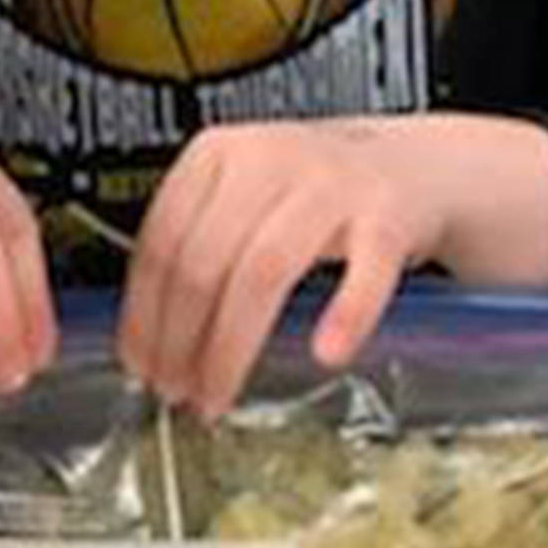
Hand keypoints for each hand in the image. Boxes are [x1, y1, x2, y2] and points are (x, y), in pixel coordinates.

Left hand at [116, 121, 444, 420]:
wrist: (409, 166)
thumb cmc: (313, 194)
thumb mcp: (243, 194)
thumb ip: (197, 245)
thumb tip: (146, 339)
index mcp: (219, 153)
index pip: (161, 239)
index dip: (144, 313)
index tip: (139, 364)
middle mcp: (270, 159)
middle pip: (205, 260)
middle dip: (180, 340)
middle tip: (175, 392)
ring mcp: (331, 185)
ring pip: (264, 269)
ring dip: (232, 346)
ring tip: (218, 394)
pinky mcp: (388, 214)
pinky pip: (364, 271)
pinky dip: (345, 314)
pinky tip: (325, 353)